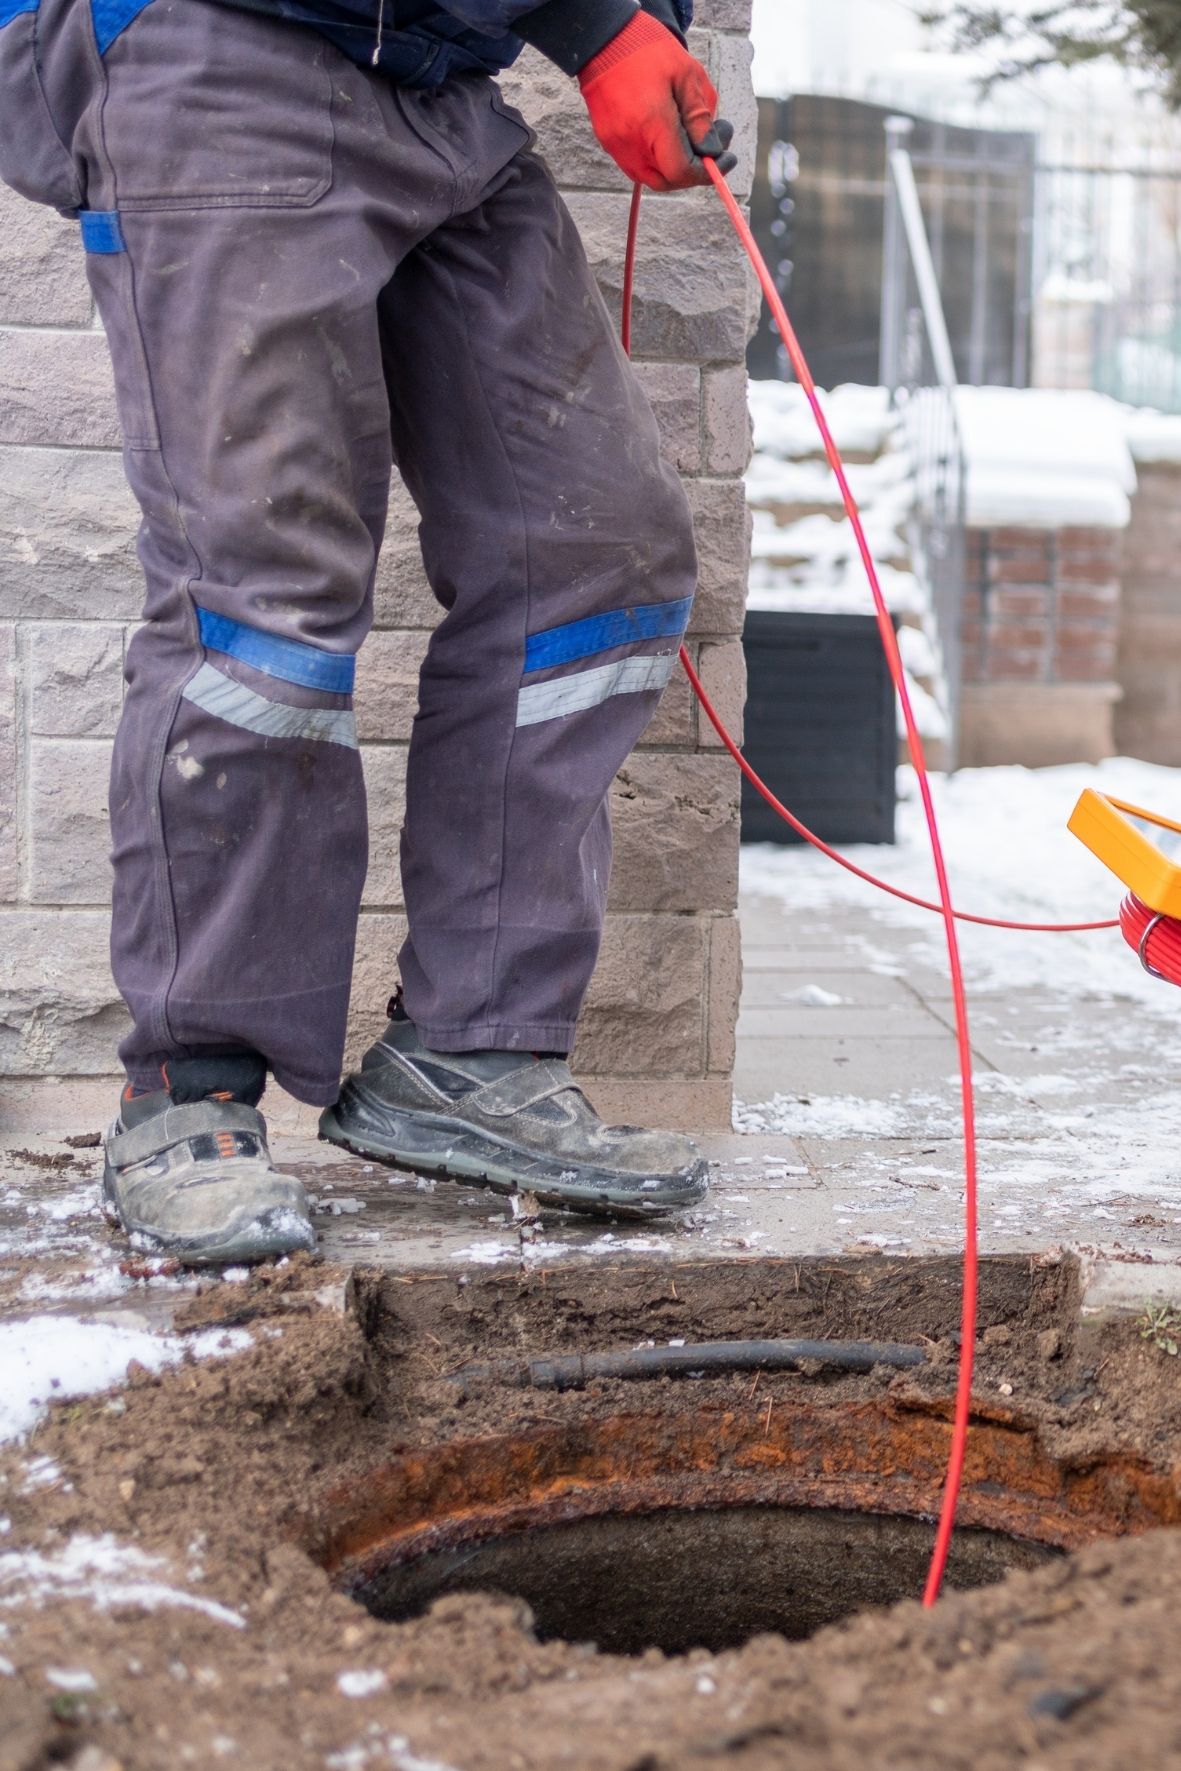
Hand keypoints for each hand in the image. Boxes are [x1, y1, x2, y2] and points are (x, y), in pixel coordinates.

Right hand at [578, 12, 736, 192]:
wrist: (605, 40)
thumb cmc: (647, 51)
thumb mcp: (686, 74)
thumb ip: (700, 116)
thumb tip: (711, 148)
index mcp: (653, 123)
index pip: (682, 170)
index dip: (707, 171)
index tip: (724, 158)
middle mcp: (632, 142)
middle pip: (667, 181)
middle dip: (692, 171)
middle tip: (709, 148)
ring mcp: (617, 145)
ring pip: (651, 177)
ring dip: (674, 168)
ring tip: (688, 140)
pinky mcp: (608, 142)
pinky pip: (636, 165)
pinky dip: (656, 161)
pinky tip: (667, 137)